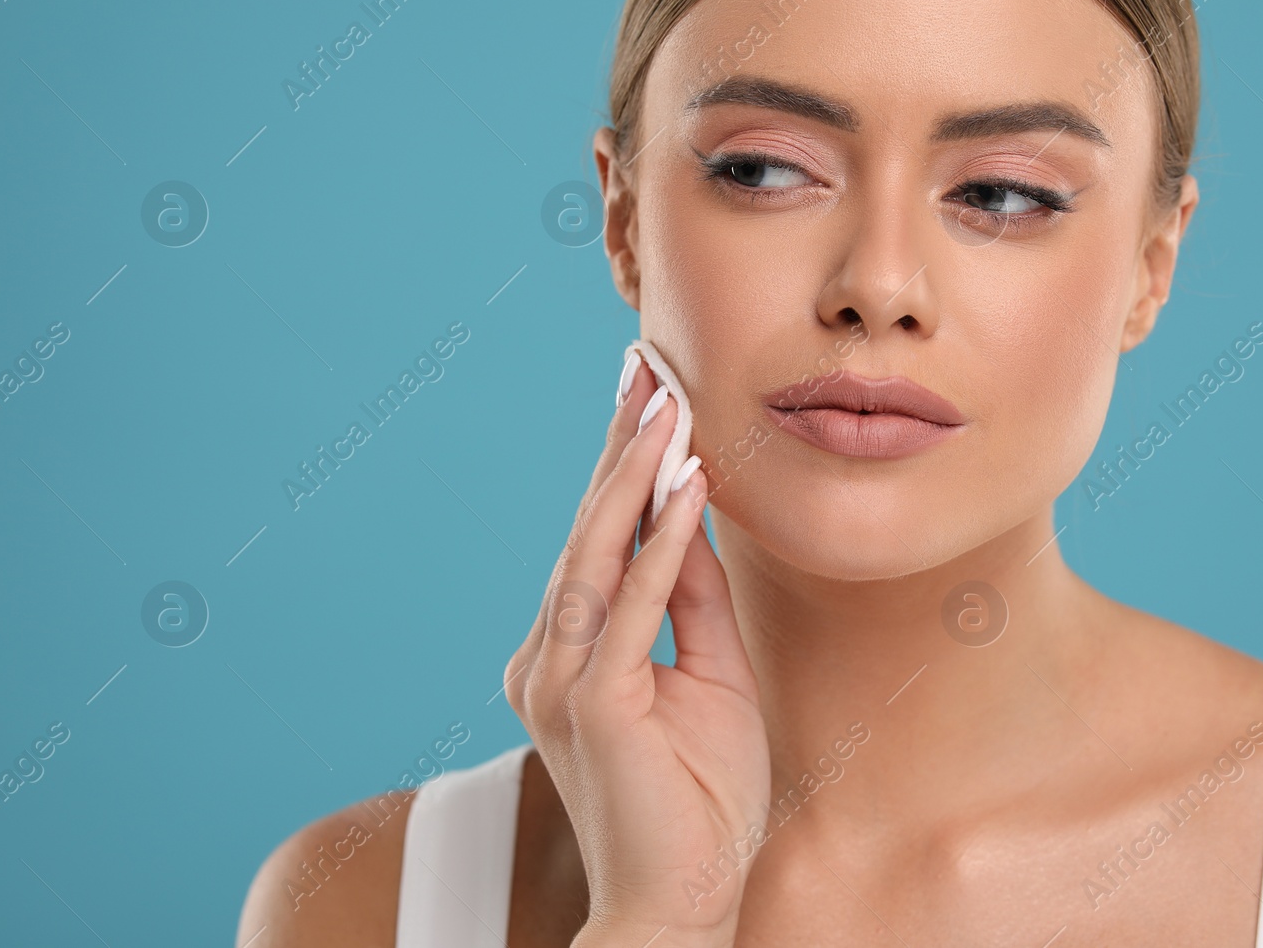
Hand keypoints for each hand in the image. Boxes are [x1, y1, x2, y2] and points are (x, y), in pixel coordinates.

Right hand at [505, 351, 769, 945]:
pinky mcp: (593, 704)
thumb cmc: (699, 798)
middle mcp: (550, 658)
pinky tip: (682, 485)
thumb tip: (696, 511)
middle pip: (589, 532)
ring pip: (599, 554)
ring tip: (665, 402)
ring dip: (636, 474)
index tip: (647, 398)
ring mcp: (562, 680)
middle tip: (644, 367)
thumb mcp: (712, 675)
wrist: (680, 902)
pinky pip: (632, 606)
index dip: (623, 468)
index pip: (599, 543)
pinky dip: (659, 543)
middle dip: (621, 447)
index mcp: (570, 654)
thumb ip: (695, 596)